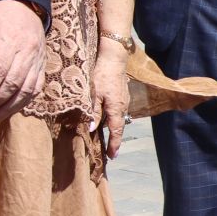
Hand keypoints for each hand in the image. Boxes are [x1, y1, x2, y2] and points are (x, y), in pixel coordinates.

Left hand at [0, 0, 45, 124]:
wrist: (24, 6)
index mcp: (9, 38)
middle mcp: (28, 50)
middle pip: (13, 83)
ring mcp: (38, 59)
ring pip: (27, 89)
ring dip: (10, 107)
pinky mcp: (43, 65)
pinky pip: (36, 88)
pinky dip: (24, 101)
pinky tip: (10, 110)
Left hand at [92, 41, 130, 158]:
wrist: (114, 58)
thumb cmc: (102, 75)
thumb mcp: (94, 94)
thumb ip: (93, 111)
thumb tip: (92, 129)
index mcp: (116, 109)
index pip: (116, 131)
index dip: (114, 144)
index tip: (113, 156)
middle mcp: (123, 107)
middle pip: (118, 127)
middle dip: (114, 139)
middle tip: (109, 152)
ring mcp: (124, 100)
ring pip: (118, 119)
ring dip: (113, 129)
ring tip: (107, 139)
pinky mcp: (122, 95)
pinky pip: (118, 111)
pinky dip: (113, 119)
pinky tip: (106, 119)